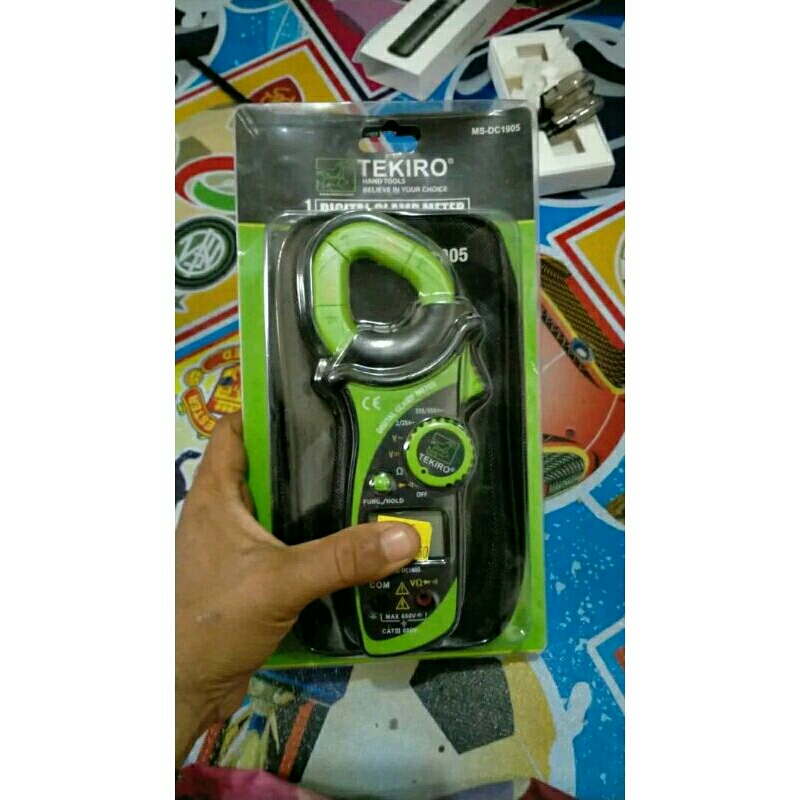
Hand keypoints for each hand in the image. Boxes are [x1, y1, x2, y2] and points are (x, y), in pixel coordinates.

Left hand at [175, 413, 418, 764]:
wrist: (185, 691)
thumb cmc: (214, 620)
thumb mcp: (281, 581)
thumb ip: (342, 558)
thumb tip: (407, 535)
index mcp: (215, 496)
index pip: (234, 430)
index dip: (267, 409)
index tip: (317, 401)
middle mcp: (221, 513)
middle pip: (266, 467)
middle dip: (308, 457)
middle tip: (362, 447)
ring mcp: (233, 546)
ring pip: (277, 509)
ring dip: (314, 503)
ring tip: (366, 490)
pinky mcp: (246, 576)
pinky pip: (283, 544)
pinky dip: (311, 540)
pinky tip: (347, 545)